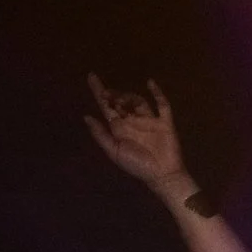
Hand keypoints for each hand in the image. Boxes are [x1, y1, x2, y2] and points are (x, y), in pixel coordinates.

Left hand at [84, 74, 192, 195]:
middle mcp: (133, 121)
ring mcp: (149, 121)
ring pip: (138, 101)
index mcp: (119, 128)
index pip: (107, 107)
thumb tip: (86, 116)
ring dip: (128, 96)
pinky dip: (158, 93)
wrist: (162, 175)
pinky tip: (150, 83)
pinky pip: (162, 105)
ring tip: (122, 100)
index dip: (98, 92)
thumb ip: (100, 135)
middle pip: (121, 102)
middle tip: (106, 93)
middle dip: (112, 95)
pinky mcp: (165, 122)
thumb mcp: (114, 152)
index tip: (91, 76)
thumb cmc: (137, 166)